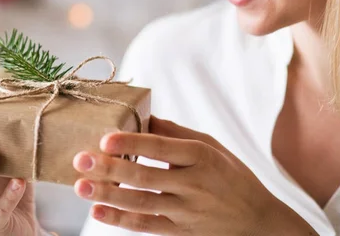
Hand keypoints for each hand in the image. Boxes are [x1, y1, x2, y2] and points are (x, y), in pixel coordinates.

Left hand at [73, 116, 317, 235]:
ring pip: (141, 204)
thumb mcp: (212, 147)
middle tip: (81, 159)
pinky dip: (121, 220)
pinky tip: (98, 212)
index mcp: (202, 157)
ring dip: (108, 195)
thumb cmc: (232, 176)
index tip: (105, 137)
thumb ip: (177, 133)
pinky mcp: (181, 232)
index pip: (161, 148)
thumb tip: (143, 117)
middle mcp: (195, 185)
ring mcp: (187, 212)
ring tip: (80, 186)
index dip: (132, 143)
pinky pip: (147, 226)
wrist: (258, 221)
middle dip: (110, 169)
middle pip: (146, 177)